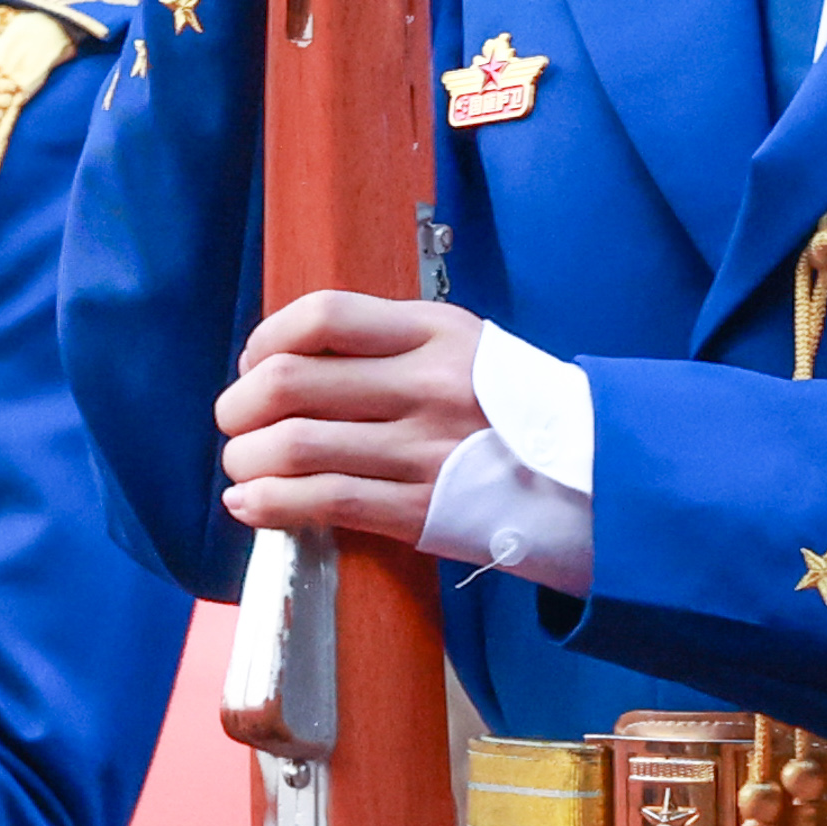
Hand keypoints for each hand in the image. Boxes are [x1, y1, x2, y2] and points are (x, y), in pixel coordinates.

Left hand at [217, 289, 491, 542]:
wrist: (592, 474)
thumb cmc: (510, 408)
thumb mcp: (461, 345)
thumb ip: (385, 342)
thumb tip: (287, 360)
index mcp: (433, 331)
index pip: (322, 317)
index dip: (265, 339)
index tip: (253, 362)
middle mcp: (426, 384)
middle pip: (289, 383)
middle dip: (240, 406)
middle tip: (234, 421)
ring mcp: (423, 449)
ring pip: (295, 446)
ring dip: (245, 459)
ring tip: (242, 466)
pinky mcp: (422, 509)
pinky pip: (324, 502)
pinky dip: (270, 504)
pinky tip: (250, 504)